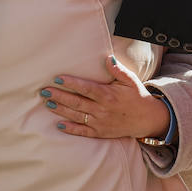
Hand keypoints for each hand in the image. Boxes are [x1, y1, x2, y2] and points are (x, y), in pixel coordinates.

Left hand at [40, 55, 169, 139]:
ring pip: (77, 116)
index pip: (86, 88)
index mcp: (108, 95)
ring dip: (61, 110)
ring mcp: (100, 122)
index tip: (57, 78)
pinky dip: (71, 129)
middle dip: (59, 96)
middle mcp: (102, 109)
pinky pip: (83, 131)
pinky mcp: (100, 132)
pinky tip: (59, 125)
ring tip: (47, 104)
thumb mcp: (130, 80)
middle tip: (44, 91)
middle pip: (77, 102)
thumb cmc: (137, 96)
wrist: (147, 119)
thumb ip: (118, 70)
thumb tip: (108, 58)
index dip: (71, 83)